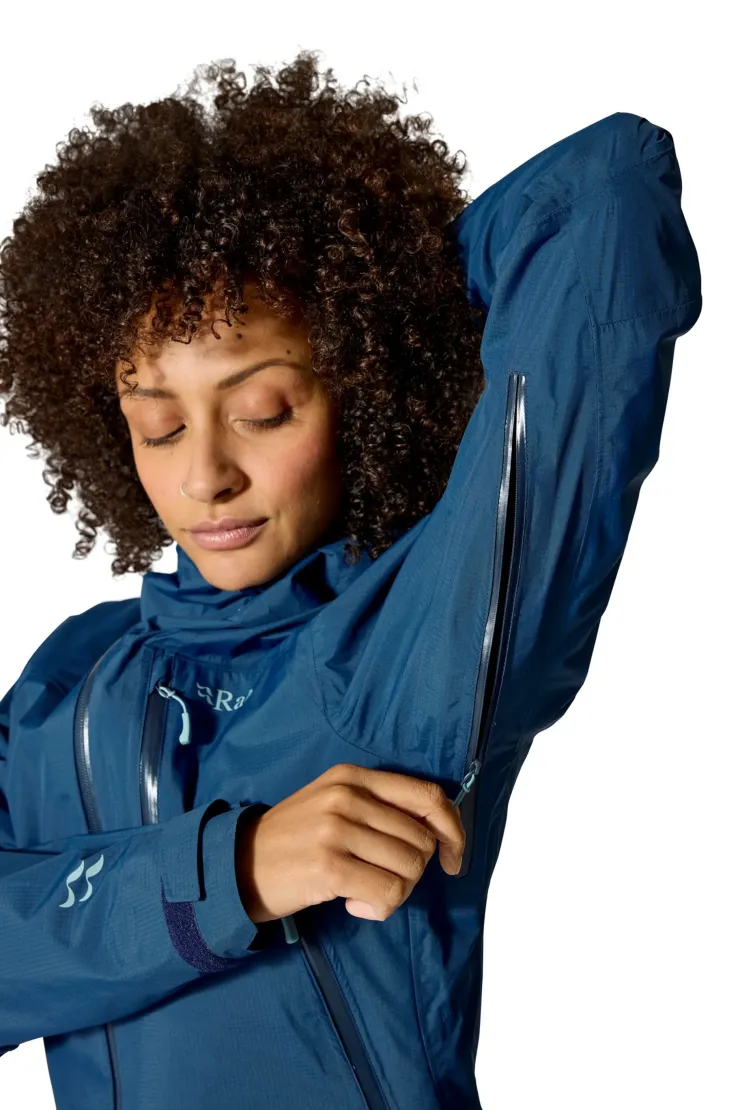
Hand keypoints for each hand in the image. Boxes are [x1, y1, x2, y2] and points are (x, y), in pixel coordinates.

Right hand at [235, 762, 464, 923]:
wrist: (237, 865)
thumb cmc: (294, 840)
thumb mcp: (334, 805)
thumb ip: (380, 808)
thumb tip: (439, 832)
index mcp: (354, 776)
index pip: (428, 795)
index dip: (453, 829)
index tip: (453, 858)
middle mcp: (347, 795)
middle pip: (421, 840)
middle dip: (413, 872)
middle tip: (381, 881)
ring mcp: (336, 829)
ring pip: (409, 869)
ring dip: (395, 892)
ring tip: (363, 890)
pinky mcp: (329, 866)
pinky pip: (387, 894)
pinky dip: (378, 908)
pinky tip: (352, 903)